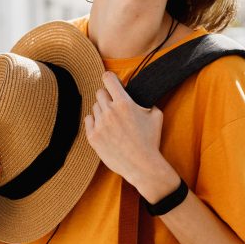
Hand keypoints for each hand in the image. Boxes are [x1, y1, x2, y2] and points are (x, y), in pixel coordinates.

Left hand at [84, 71, 164, 187]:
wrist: (142, 165)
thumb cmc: (151, 140)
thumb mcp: (156, 115)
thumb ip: (146, 101)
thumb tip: (140, 96)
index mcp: (124, 103)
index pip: (108, 78)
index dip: (110, 78)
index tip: (112, 82)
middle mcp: (110, 111)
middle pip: (100, 92)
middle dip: (107, 96)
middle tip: (115, 105)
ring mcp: (100, 124)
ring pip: (95, 107)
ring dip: (102, 110)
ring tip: (113, 121)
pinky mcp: (93, 137)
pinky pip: (88, 120)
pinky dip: (95, 121)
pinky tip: (105, 128)